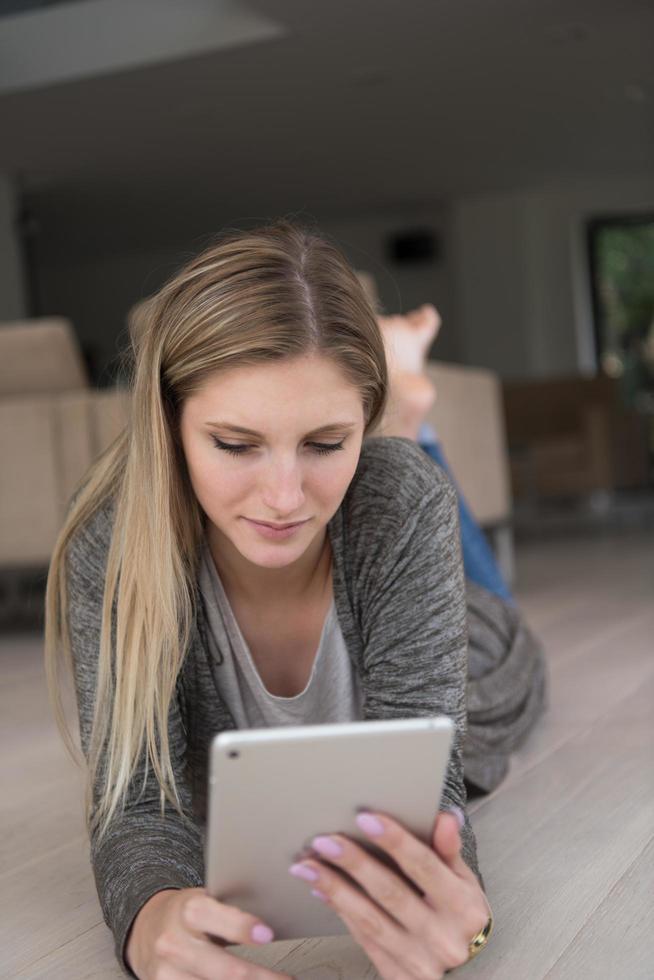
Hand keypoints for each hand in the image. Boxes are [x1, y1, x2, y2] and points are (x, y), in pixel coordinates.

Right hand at [125, 886, 293, 979]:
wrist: (149, 930)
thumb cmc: (189, 913)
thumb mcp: (207, 900)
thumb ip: (232, 910)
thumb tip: (271, 923)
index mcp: (188, 910)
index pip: (214, 917)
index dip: (241, 927)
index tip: (268, 934)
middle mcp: (174, 943)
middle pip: (223, 969)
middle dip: (260, 978)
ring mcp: (167, 973)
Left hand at [288, 809, 489, 978]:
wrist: (469, 973)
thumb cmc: (460, 917)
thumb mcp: (464, 882)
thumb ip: (450, 850)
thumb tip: (445, 817)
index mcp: (464, 908)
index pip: (425, 867)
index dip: (395, 841)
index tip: (365, 818)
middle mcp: (443, 938)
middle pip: (391, 893)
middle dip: (354, 864)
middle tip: (325, 840)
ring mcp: (420, 962)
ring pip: (370, 920)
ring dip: (335, 889)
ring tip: (308, 866)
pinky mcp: (399, 977)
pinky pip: (364, 940)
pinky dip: (341, 912)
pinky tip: (322, 890)